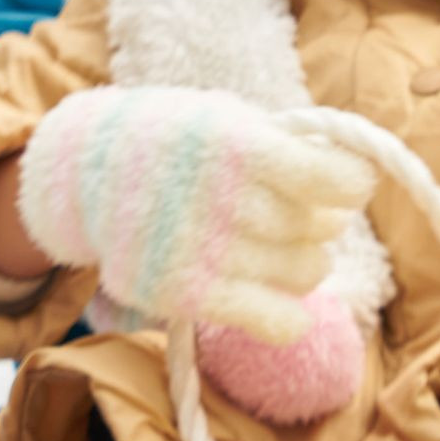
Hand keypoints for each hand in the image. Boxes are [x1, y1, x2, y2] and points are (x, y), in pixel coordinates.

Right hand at [16, 86, 376, 348]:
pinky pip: (278, 322)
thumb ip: (285, 145)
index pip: (327, 177)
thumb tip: (354, 182)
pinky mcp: (183, 296)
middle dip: (318, 219)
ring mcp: (198, 251)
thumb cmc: (176, 142)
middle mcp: (215, 198)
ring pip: (308, 273)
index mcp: (230, 143)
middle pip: (319, 228)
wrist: (85, 172)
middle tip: (289, 210)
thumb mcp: (223, 118)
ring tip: (271, 244)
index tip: (346, 183)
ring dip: (303, 260)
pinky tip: (277, 298)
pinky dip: (290, 317)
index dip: (351, 182)